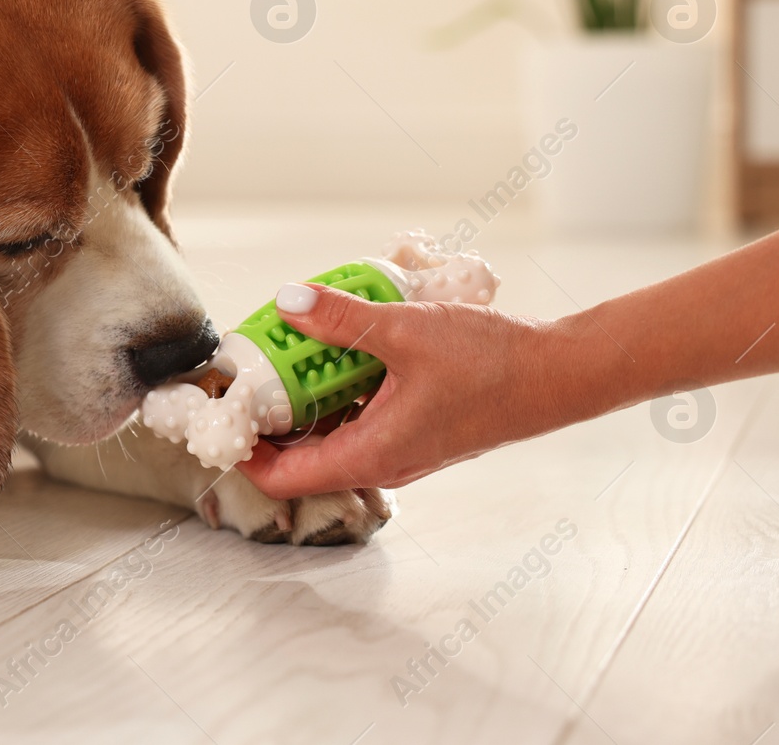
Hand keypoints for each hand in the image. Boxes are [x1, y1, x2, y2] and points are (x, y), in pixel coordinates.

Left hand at [236, 283, 578, 498]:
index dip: (241, 452)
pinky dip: (337, 391)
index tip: (218, 413)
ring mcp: (399, 448)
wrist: (561, 373)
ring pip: (329, 435)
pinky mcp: (414, 429)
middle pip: (299, 456)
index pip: (281, 477)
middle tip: (242, 371)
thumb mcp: (406, 331)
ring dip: (302, 400)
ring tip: (281, 352)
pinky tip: (337, 349)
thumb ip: (342, 319)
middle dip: (265, 418)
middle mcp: (380, 462)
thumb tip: (287, 302)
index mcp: (370, 455)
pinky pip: (358, 419)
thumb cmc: (493, 363)